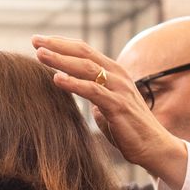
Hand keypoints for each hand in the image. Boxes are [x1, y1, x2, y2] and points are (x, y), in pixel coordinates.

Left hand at [30, 36, 188, 183]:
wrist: (155, 148)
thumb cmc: (130, 130)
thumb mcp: (108, 107)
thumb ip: (96, 97)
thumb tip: (81, 94)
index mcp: (114, 73)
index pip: (85, 51)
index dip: (62, 44)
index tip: (39, 41)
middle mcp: (117, 76)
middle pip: (84, 53)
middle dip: (57, 46)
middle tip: (35, 40)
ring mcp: (119, 90)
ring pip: (87, 68)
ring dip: (62, 60)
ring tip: (40, 56)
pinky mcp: (118, 107)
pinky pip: (93, 91)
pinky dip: (74, 83)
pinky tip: (57, 79)